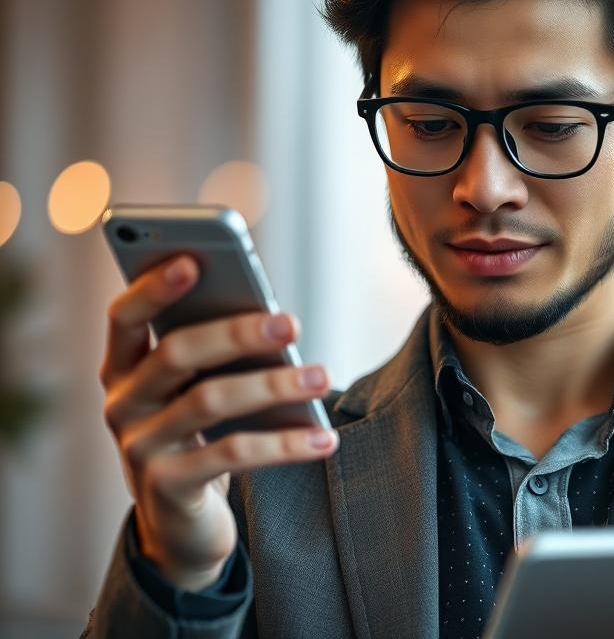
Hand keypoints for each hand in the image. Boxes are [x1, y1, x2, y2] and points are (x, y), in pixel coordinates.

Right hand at [98, 255, 338, 590]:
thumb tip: (274, 319)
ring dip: (273, 385)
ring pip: (209, 400)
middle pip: (175, 353)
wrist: (182, 522)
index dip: (153, 287)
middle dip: (236, 332)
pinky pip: (232, 454)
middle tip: (291, 323)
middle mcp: (122, 402)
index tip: (193, 260)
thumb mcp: (196, 388)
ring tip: (322, 377)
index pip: (125, 316)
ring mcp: (139, 446)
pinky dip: (284, 444)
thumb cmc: (198, 432)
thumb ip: (215, 352)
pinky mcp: (167, 487)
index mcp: (123, 366)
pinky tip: (323, 439)